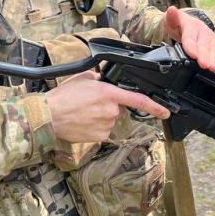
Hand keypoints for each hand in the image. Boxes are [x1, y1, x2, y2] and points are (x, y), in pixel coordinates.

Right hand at [47, 71, 169, 143]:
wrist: (49, 116)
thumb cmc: (63, 97)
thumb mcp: (85, 78)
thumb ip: (101, 80)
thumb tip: (107, 82)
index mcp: (109, 94)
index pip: (138, 100)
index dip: (155, 106)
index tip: (165, 112)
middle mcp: (111, 110)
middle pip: (119, 108)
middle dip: (109, 106)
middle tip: (90, 103)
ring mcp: (106, 125)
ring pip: (111, 120)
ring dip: (101, 116)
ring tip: (83, 112)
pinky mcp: (100, 137)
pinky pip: (104, 130)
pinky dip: (96, 126)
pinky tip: (84, 122)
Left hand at [162, 5, 214, 69]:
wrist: (188, 24)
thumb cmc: (179, 26)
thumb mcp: (172, 21)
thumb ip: (171, 18)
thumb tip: (172, 9)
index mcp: (191, 26)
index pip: (190, 37)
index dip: (191, 46)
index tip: (193, 54)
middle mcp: (203, 31)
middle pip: (203, 46)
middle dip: (204, 56)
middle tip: (204, 64)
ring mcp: (211, 38)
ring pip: (212, 49)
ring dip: (214, 58)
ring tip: (213, 67)